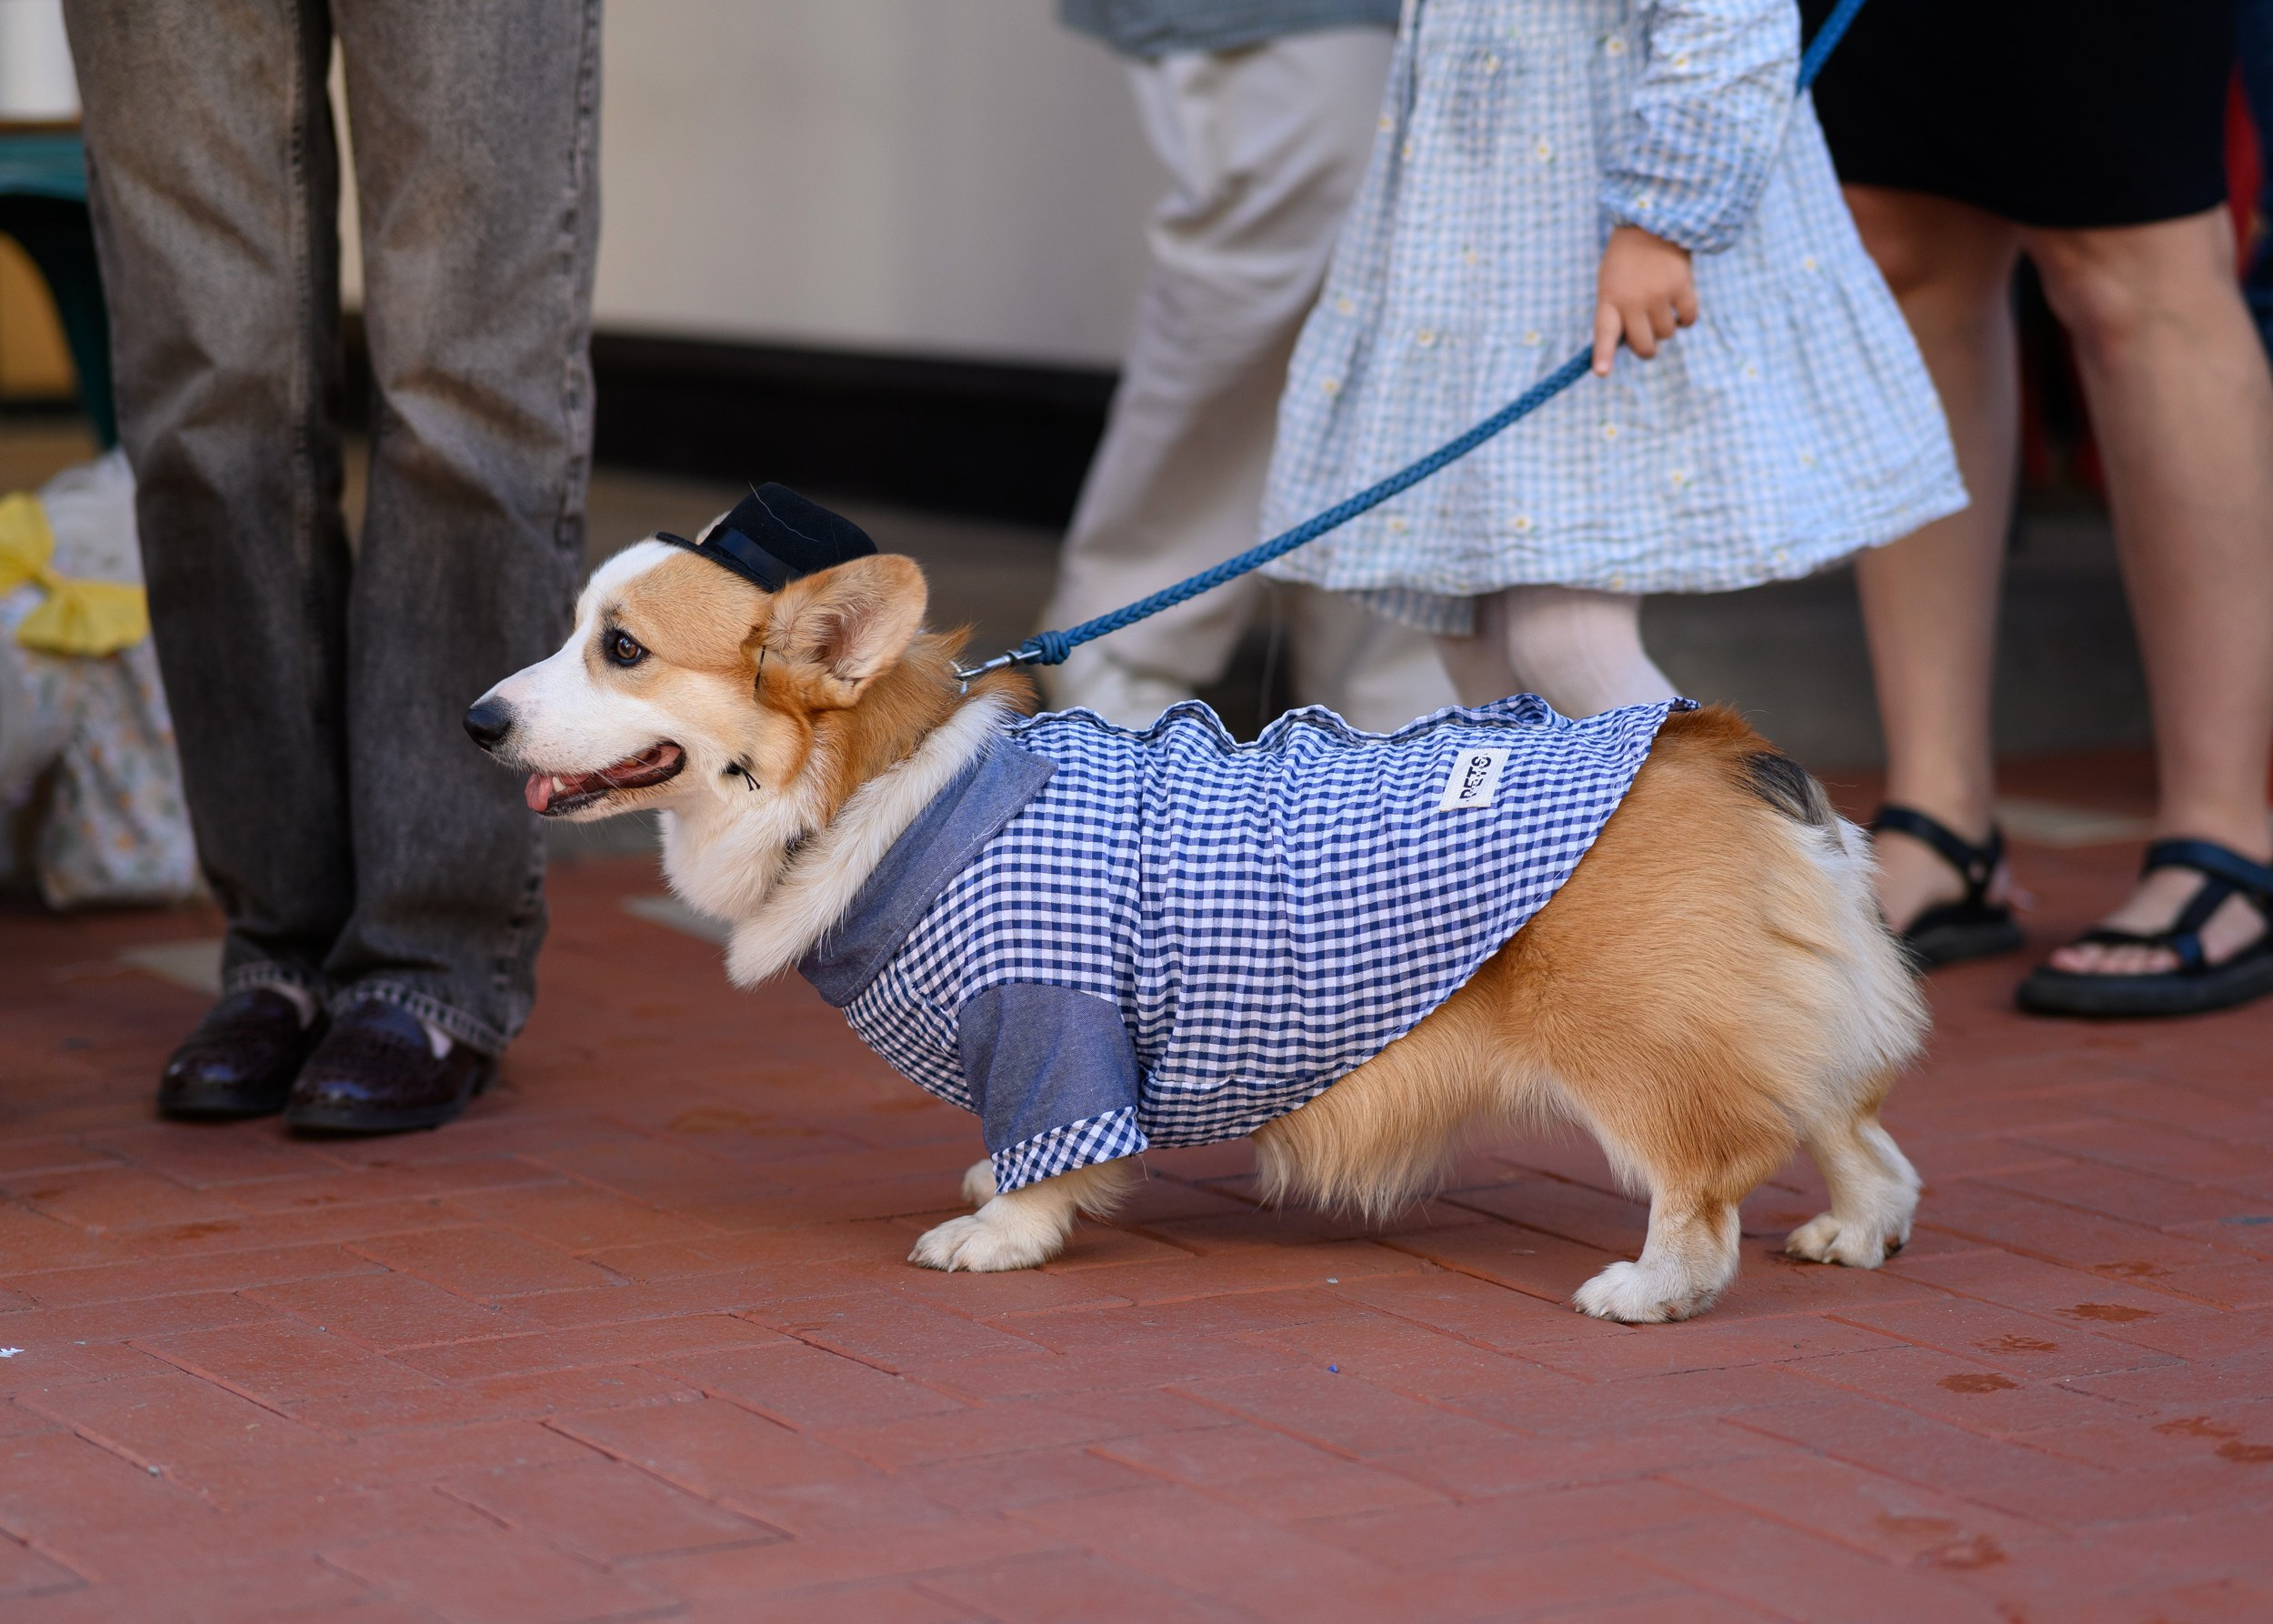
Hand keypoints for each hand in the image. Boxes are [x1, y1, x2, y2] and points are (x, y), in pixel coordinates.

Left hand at [1593, 225, 1698, 374]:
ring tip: (1662, 309)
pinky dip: (1687, 319)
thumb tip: (1636, 341)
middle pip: (1643, 345)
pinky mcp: (1681, 287)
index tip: (1601, 372)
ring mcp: (1658, 294)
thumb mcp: (1610, 282)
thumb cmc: (1627, 258)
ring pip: (1667, 334)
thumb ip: (1617, 311)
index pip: (1604, 333)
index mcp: (1609, 299)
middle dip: (1647, 348)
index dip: (1603, 355)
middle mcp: (1632, 300)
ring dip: (1667, 328)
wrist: (1652, 221)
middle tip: (1648, 339)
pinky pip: (1688, 319)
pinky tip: (1681, 308)